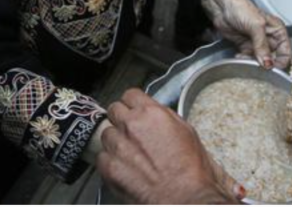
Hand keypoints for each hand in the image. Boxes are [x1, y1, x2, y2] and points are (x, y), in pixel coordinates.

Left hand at [98, 89, 243, 204]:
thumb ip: (165, 116)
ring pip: (106, 133)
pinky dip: (110, 162)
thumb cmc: (190, 170)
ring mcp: (118, 146)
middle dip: (121, 119)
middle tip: (131, 132)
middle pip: (114, 110)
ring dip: (115, 141)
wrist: (183, 198)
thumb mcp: (186, 131)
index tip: (134, 111)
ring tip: (129, 154)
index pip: (130, 95)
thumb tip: (154, 113)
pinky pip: (101, 157)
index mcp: (152, 114)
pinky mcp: (109, 167)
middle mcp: (131, 126)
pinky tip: (124, 168)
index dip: (132, 104)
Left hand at [202, 0, 291, 69]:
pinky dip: (245, 60)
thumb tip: (268, 62)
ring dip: (254, 62)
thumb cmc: (240, 7)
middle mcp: (269, 37)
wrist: (221, 6)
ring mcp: (257, 42)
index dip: (282, 61)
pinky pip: (249, 58)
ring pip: (260, 60)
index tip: (274, 68)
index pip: (287, 51)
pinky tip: (239, 56)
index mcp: (277, 30)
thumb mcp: (256, 26)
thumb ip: (262, 45)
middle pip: (274, 58)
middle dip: (266, 63)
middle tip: (259, 65)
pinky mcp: (245, 46)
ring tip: (246, 58)